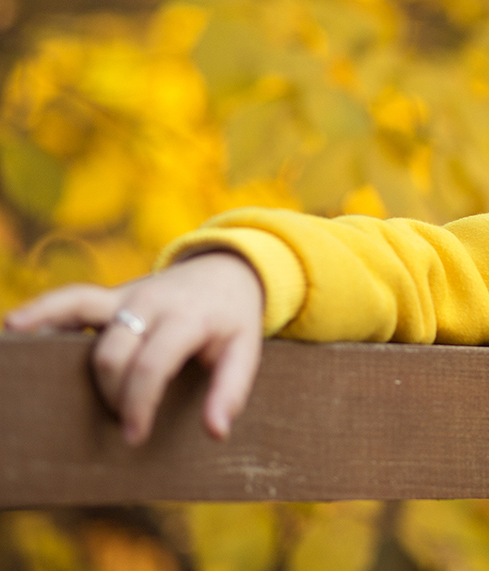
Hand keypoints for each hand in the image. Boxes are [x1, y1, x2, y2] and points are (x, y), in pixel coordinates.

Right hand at [4, 251, 264, 445]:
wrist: (230, 270)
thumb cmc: (234, 320)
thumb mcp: (246, 351)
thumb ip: (231, 390)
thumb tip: (215, 432)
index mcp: (187, 319)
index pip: (152, 365)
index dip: (138, 404)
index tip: (135, 436)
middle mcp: (152, 302)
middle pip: (112, 353)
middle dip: (112, 394)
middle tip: (126, 420)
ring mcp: (127, 294)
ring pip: (80, 315)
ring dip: (60, 351)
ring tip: (35, 381)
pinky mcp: (110, 294)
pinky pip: (71, 299)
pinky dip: (42, 311)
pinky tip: (15, 327)